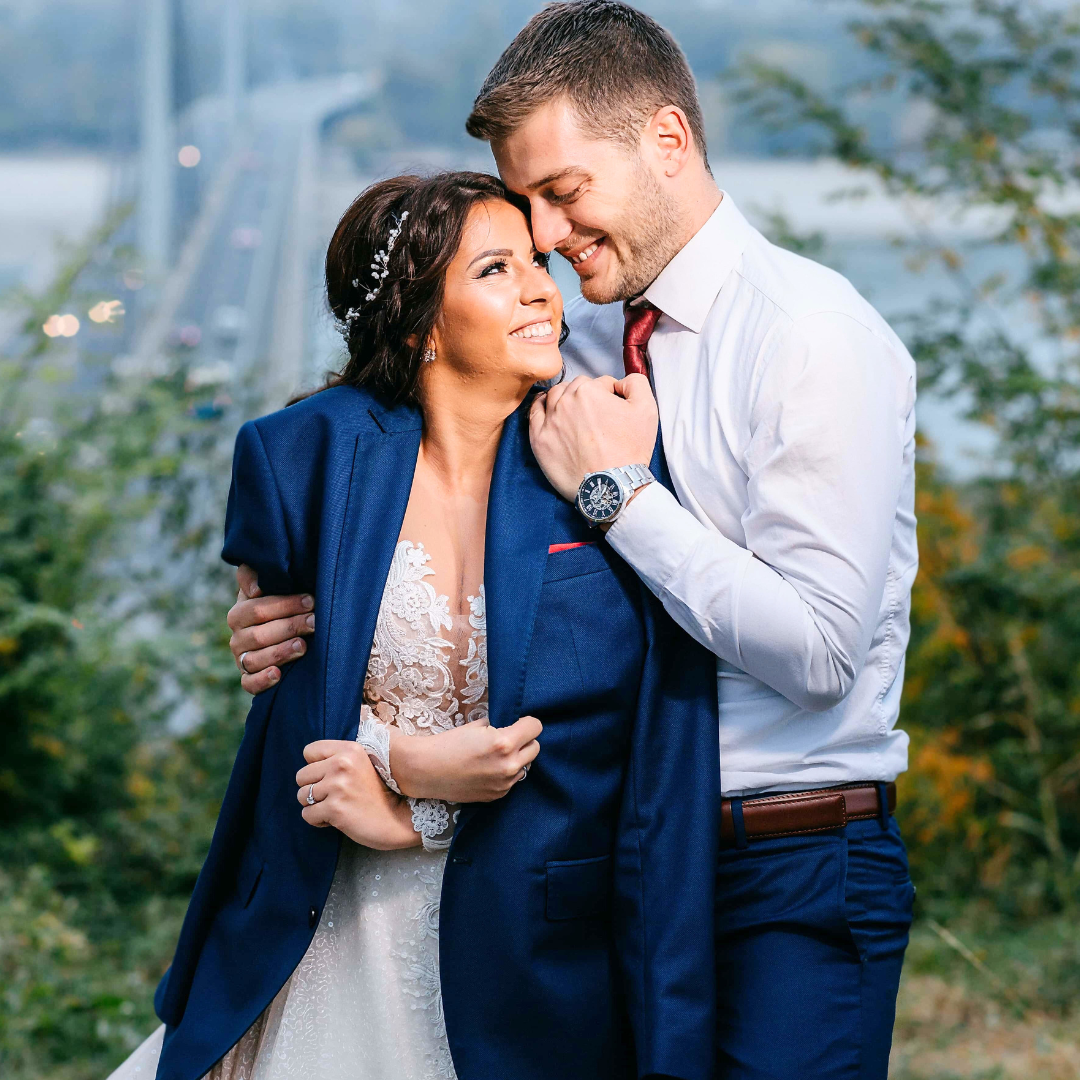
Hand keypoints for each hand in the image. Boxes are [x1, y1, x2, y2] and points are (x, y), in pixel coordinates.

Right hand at [227, 565, 314, 693]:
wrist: (280, 629)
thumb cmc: (278, 603)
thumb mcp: (268, 584)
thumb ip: (254, 575)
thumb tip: (256, 588)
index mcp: (239, 614)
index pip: (258, 610)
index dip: (285, 605)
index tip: (310, 600)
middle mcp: (237, 638)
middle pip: (260, 635)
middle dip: (290, 627)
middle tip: (314, 622)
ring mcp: (242, 660)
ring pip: (257, 659)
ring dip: (281, 652)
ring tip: (303, 646)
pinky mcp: (248, 679)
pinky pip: (250, 684)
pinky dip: (262, 681)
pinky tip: (278, 675)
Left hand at [296, 741, 419, 849]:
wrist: (398, 818)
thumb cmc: (378, 793)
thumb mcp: (364, 764)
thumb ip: (340, 758)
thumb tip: (310, 763)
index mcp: (349, 750)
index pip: (309, 751)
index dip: (315, 767)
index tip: (329, 777)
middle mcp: (342, 764)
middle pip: (301, 775)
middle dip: (313, 789)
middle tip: (333, 796)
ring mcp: (338, 786)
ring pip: (301, 796)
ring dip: (315, 805)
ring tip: (335, 807)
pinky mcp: (335, 809)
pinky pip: (307, 814)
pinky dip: (318, 820)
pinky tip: (336, 819)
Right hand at [388, 716, 541, 802]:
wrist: (426, 770)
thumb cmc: (448, 743)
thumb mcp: (477, 726)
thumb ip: (500, 726)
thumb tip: (512, 725)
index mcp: (504, 743)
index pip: (535, 727)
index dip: (527, 722)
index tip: (518, 722)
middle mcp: (509, 765)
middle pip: (535, 747)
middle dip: (525, 740)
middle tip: (508, 737)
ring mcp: (504, 784)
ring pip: (526, 765)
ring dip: (518, 758)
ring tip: (496, 754)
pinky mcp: (497, 795)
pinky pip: (513, 780)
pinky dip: (507, 772)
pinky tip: (489, 768)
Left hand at [529, 374, 657, 501]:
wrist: (612, 486)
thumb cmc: (630, 451)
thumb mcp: (647, 410)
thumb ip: (635, 383)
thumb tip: (620, 381)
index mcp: (589, 390)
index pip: (600, 382)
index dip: (609, 395)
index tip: (613, 411)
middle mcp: (565, 401)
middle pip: (575, 387)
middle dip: (587, 397)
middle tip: (597, 416)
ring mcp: (549, 420)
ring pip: (554, 397)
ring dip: (565, 399)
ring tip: (576, 413)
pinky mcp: (539, 439)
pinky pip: (534, 413)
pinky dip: (541, 406)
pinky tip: (548, 409)